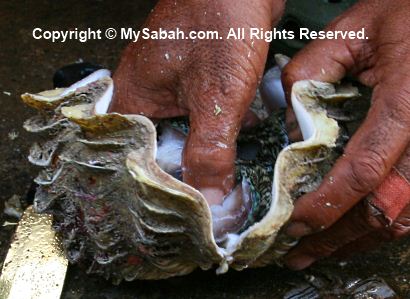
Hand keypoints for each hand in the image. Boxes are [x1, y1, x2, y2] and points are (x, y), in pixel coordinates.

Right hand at [110, 0, 283, 204]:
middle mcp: (146, 95)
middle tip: (209, 201)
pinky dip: (217, 131)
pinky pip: (201, 118)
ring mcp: (171, 88)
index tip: (181, 211)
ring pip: (184, 136)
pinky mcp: (194, 83)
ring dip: (206, 153)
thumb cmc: (221, 22)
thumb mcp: (217, 94)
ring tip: (225, 177)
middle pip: (160, 151)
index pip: (134, 159)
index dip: (158, 187)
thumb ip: (210, 151)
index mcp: (133, 97)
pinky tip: (237, 141)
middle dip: (187, 172)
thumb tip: (209, 202)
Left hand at [281, 0, 409, 268]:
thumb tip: (292, 129)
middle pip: (385, 209)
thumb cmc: (402, 15)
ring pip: (405, 221)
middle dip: (337, 237)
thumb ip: (310, 75)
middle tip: (297, 254)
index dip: (328, 204)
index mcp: (409, 103)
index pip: (364, 169)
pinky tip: (352, 234)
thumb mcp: (350, 32)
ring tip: (319, 253)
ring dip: (357, 242)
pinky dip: (380, 229)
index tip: (294, 224)